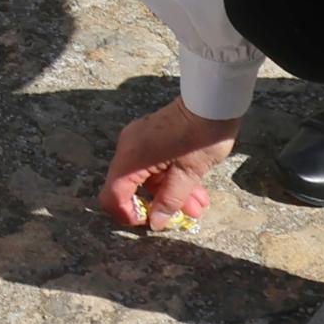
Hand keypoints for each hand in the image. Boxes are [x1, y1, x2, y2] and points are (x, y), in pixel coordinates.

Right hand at [96, 98, 236, 234]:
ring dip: (170, 195)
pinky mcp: (151, 136)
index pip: (113, 195)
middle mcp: (128, 147)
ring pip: (147, 178)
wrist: (211, 100)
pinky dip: (171, 179)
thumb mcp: (188, 174)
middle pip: (129, 187)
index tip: (151, 222)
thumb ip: (169, 201)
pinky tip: (196, 191)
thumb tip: (156, 223)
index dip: (127, 215)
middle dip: (155, 206)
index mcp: (131, 157)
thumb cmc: (200, 137)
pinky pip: (154, 165)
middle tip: (182, 218)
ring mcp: (139, 140)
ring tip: (197, 207)